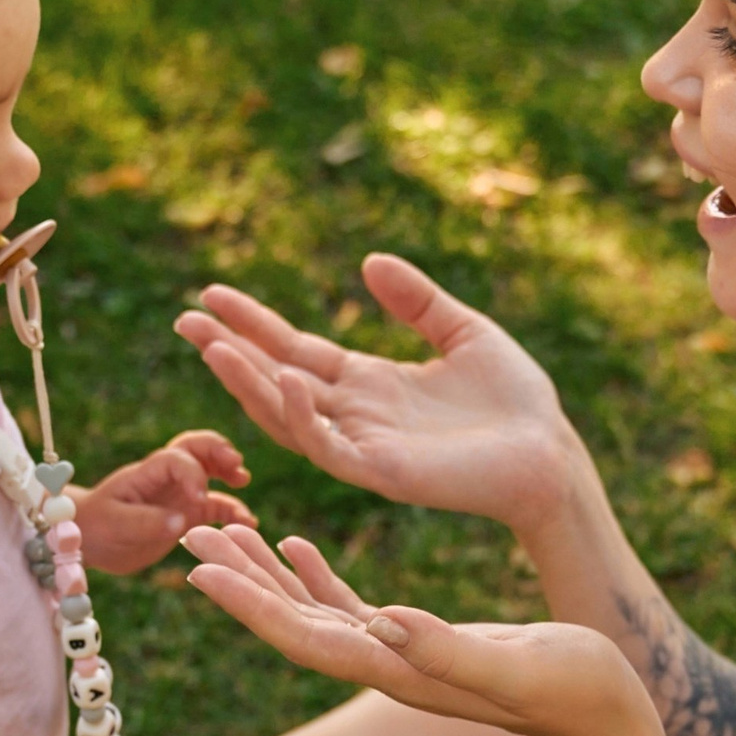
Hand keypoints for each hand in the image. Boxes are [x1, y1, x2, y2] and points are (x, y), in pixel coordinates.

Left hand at [73, 432, 255, 574]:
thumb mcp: (115, 524)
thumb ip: (146, 521)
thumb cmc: (95, 526)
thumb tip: (181, 521)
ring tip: (243, 482)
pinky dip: (232, 512)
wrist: (88, 540)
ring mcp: (179, 494)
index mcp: (148, 472)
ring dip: (229, 474)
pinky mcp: (187, 514)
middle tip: (236, 462)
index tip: (197, 500)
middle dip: (218, 450)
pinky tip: (248, 523)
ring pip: (211, 474)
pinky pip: (215, 507)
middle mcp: (167, 477)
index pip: (178, 460)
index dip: (193, 475)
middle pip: (197, 449)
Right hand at [177, 254, 582, 537]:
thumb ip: (417, 300)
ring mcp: (363, 446)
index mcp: (371, 386)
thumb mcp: (464, 331)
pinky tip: (283, 376)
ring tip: (213, 345)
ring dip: (249, 382)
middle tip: (184, 318)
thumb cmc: (517, 402)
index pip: (297, 352)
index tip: (212, 296)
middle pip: (277, 380)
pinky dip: (300, 414)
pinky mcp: (381, 472)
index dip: (254, 325)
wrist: (551, 455)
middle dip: (230, 351)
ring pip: (288, 416)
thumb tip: (368, 263)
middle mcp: (356, 417)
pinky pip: (327, 446)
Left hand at [180, 525, 671, 735]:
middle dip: (238, 580)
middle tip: (188, 531)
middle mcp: (387, 666)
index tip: (199, 566)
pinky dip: (315, 574)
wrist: (608, 723)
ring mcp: (400, 656)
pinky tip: (294, 543)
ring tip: (220, 531)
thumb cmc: (577, 693)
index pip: (305, 637)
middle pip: (291, 623)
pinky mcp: (419, 641)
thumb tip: (383, 620)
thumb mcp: (517, 665)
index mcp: (399, 671)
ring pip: (311, 611)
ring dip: (264, 574)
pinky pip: (349, 606)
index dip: (250, 604)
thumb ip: (450, 648)